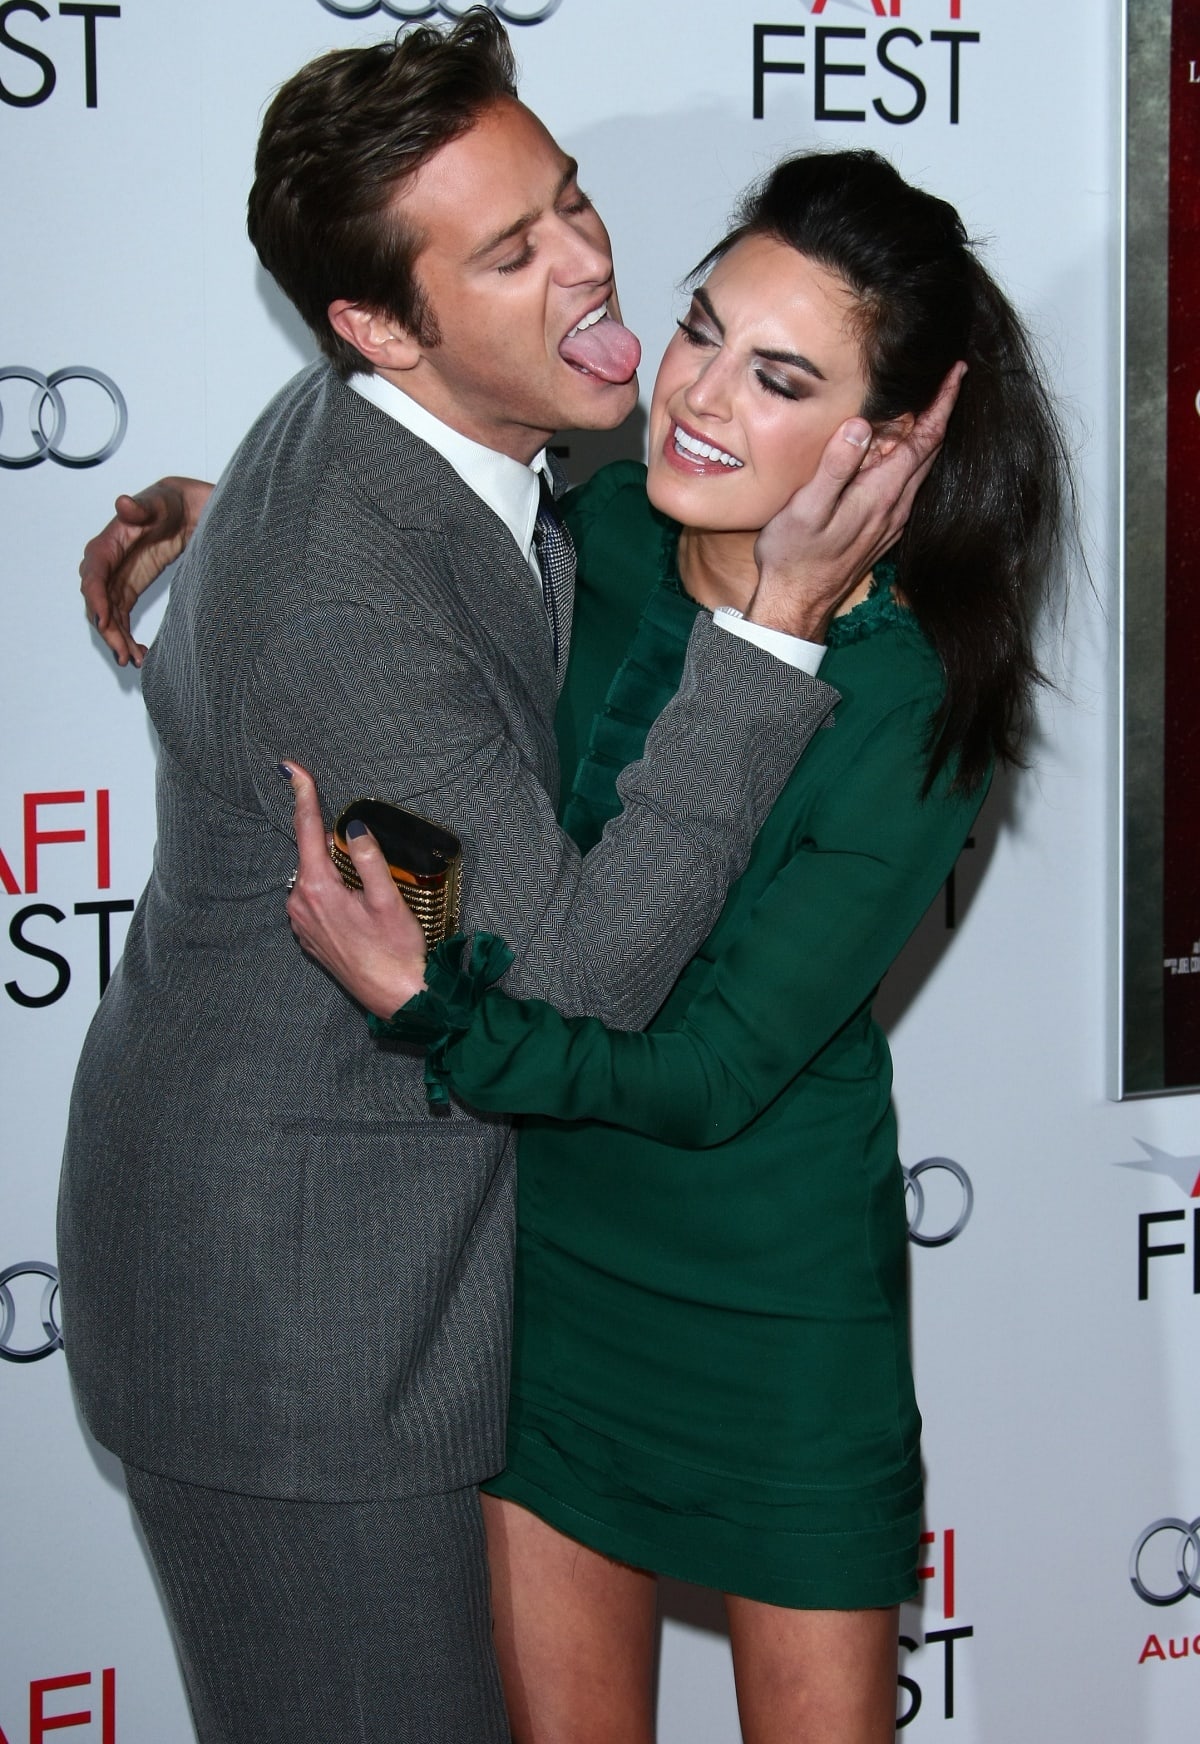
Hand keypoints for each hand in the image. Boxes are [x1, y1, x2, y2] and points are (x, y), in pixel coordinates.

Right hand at [81, 476, 213, 666]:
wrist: (181, 509)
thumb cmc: (167, 502)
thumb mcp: (158, 502)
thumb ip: (142, 506)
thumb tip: (123, 503)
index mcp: (108, 543)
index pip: (94, 573)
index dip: (96, 598)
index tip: (103, 620)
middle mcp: (106, 564)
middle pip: (98, 602)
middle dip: (108, 630)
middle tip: (125, 655)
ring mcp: (116, 579)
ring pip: (108, 615)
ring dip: (117, 640)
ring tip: (135, 661)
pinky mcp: (128, 589)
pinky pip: (120, 618)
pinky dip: (126, 636)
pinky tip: (139, 654)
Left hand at [283, 763, 427, 1018]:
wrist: (396, 997)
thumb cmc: (396, 952)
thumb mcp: (388, 900)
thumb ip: (368, 858)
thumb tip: (352, 827)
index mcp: (318, 889)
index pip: (306, 830)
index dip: (303, 795)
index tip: (293, 769)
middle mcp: (300, 904)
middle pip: (309, 854)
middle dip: (327, 839)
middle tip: (354, 840)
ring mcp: (302, 923)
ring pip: (312, 878)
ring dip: (332, 869)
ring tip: (365, 888)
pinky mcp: (309, 937)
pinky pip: (313, 900)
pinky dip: (331, 891)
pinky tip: (355, 904)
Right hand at [748, 362, 966, 641]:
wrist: (796, 604)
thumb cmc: (794, 557)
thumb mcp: (806, 508)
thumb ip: (835, 466)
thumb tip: (861, 425)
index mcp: (880, 494)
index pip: (923, 440)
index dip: (942, 403)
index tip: (956, 372)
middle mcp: (894, 507)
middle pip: (930, 451)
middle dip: (942, 412)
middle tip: (948, 378)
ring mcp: (891, 521)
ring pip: (921, 469)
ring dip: (929, 436)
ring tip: (929, 406)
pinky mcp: (881, 530)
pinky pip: (908, 485)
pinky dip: (913, 459)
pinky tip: (901, 452)